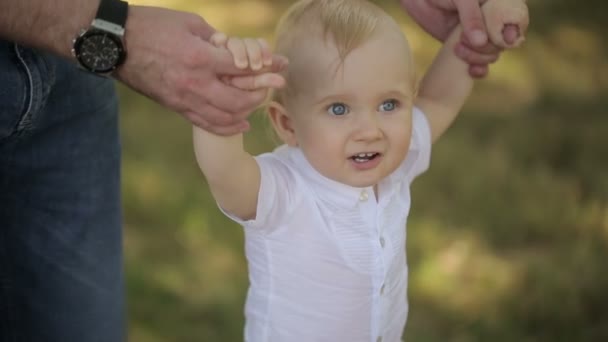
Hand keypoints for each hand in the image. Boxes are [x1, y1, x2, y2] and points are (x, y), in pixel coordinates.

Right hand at [114, 6, 287, 134]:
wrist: (116, 45)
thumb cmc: (153, 25)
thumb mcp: (190, 24)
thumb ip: (216, 39)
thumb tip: (236, 50)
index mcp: (199, 57)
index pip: (242, 68)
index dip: (266, 67)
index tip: (281, 66)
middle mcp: (194, 83)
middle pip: (239, 99)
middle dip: (261, 93)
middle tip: (273, 86)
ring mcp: (184, 99)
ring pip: (225, 117)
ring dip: (246, 112)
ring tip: (258, 103)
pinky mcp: (176, 107)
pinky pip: (206, 123)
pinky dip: (227, 125)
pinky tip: (241, 123)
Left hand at [400, 0, 520, 76]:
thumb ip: (471, 16)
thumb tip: (482, 42)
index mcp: (497, 3)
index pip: (518, 19)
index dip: (515, 31)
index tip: (507, 41)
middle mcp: (492, 21)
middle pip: (504, 42)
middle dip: (488, 47)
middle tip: (464, 40)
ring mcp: (480, 35)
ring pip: (492, 54)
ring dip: (479, 58)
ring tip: (458, 49)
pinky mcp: (466, 47)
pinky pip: (479, 63)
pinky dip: (479, 70)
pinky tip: (471, 72)